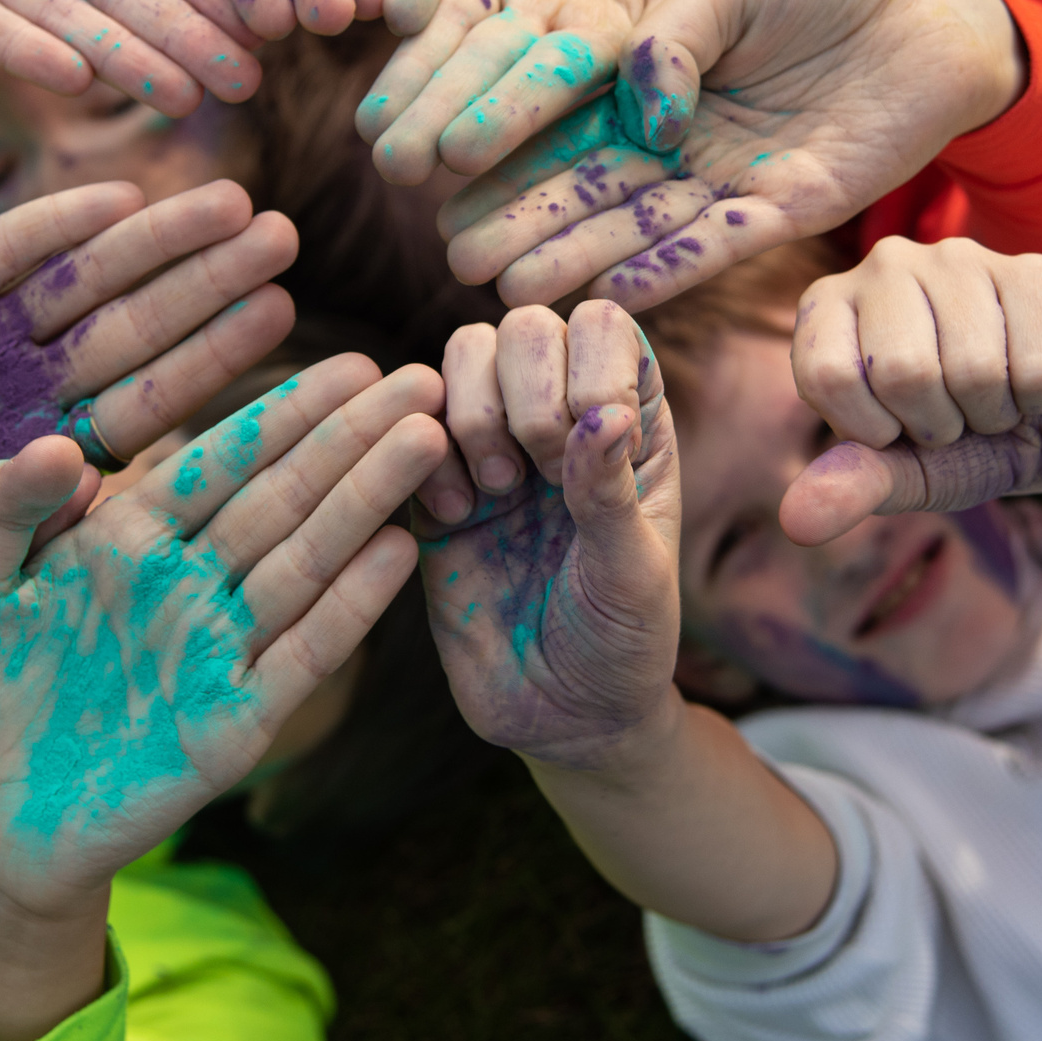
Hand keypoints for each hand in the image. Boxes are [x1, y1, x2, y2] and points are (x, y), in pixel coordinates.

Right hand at [0, 180, 296, 622]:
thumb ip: (19, 536)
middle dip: (207, 281)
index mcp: (55, 445)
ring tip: (225, 202)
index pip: (153, 396)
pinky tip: (113, 198)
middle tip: (282, 237)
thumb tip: (107, 506)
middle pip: (138, 323)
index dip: (215, 357)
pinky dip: (50, 226)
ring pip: (84, 278)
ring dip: (151, 239)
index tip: (286, 320)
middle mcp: (34, 382)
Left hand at [0, 357, 444, 1040]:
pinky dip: (347, 607)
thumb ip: (0, 515)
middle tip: (424, 381)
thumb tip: (59, 447)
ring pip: (306, 560)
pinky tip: (397, 551)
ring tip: (426, 443)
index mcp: (124, 537)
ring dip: (366, 503)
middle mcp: (185, 582)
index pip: (218, 458)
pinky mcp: (233, 725)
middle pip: (283, 496)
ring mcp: (216, 651)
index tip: (349, 363)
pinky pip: (300, 655)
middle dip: (352, 439)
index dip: (283, 411)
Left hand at [356, 0, 746, 183]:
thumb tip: (665, 127)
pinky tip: (389, 11)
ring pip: (446, 27)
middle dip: (436, 116)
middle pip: (481, 74)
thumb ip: (684, 44)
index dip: (506, 124)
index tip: (461, 159)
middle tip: (391, 164)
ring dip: (408, 71)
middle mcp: (535, 24)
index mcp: (598, 55)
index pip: (549, 97)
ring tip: (369, 121)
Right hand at [415, 302, 683, 770]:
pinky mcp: (433, 486)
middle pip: (524, 325)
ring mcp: (493, 446)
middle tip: (537, 473)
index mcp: (629, 423)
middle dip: (525, 389)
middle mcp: (560, 419)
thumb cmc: (623, 642)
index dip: (587, 365)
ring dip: (472, 413)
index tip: (592, 444)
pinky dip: (423, 454)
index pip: (603, 324)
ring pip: (461, 354)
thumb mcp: (634, 573)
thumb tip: (601, 414)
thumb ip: (611, 492)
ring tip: (495, 490)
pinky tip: (455, 515)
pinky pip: (407, 422)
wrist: (562, 716)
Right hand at [436, 0, 1027, 308]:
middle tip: (456, 260)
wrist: (927, 10)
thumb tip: (641, 111)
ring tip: (512, 289)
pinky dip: (670, 269)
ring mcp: (732, 177)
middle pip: (589, 188)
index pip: (564, 124)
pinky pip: (720, 243)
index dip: (506, 155)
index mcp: (657, 83)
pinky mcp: (790, 205)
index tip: (442, 182)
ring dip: (579, 258)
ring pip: (641, 227)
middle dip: (524, 224)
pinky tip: (613, 292)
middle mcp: (683, 140)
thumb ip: (674, 34)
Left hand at [781, 238, 1041, 544]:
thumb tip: (799, 523)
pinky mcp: (1038, 273)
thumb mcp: (904, 475)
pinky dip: (1040, 399)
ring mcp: (963, 258)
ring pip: (974, 368)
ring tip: (994, 399)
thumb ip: (850, 487)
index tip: (895, 429)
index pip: (828, 375)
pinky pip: (1036, 365)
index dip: (873, 431)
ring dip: (993, 414)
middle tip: (954, 417)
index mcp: (831, 305)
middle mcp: (888, 264)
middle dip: (939, 424)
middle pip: (902, 370)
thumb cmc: (963, 445)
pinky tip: (1035, 382)